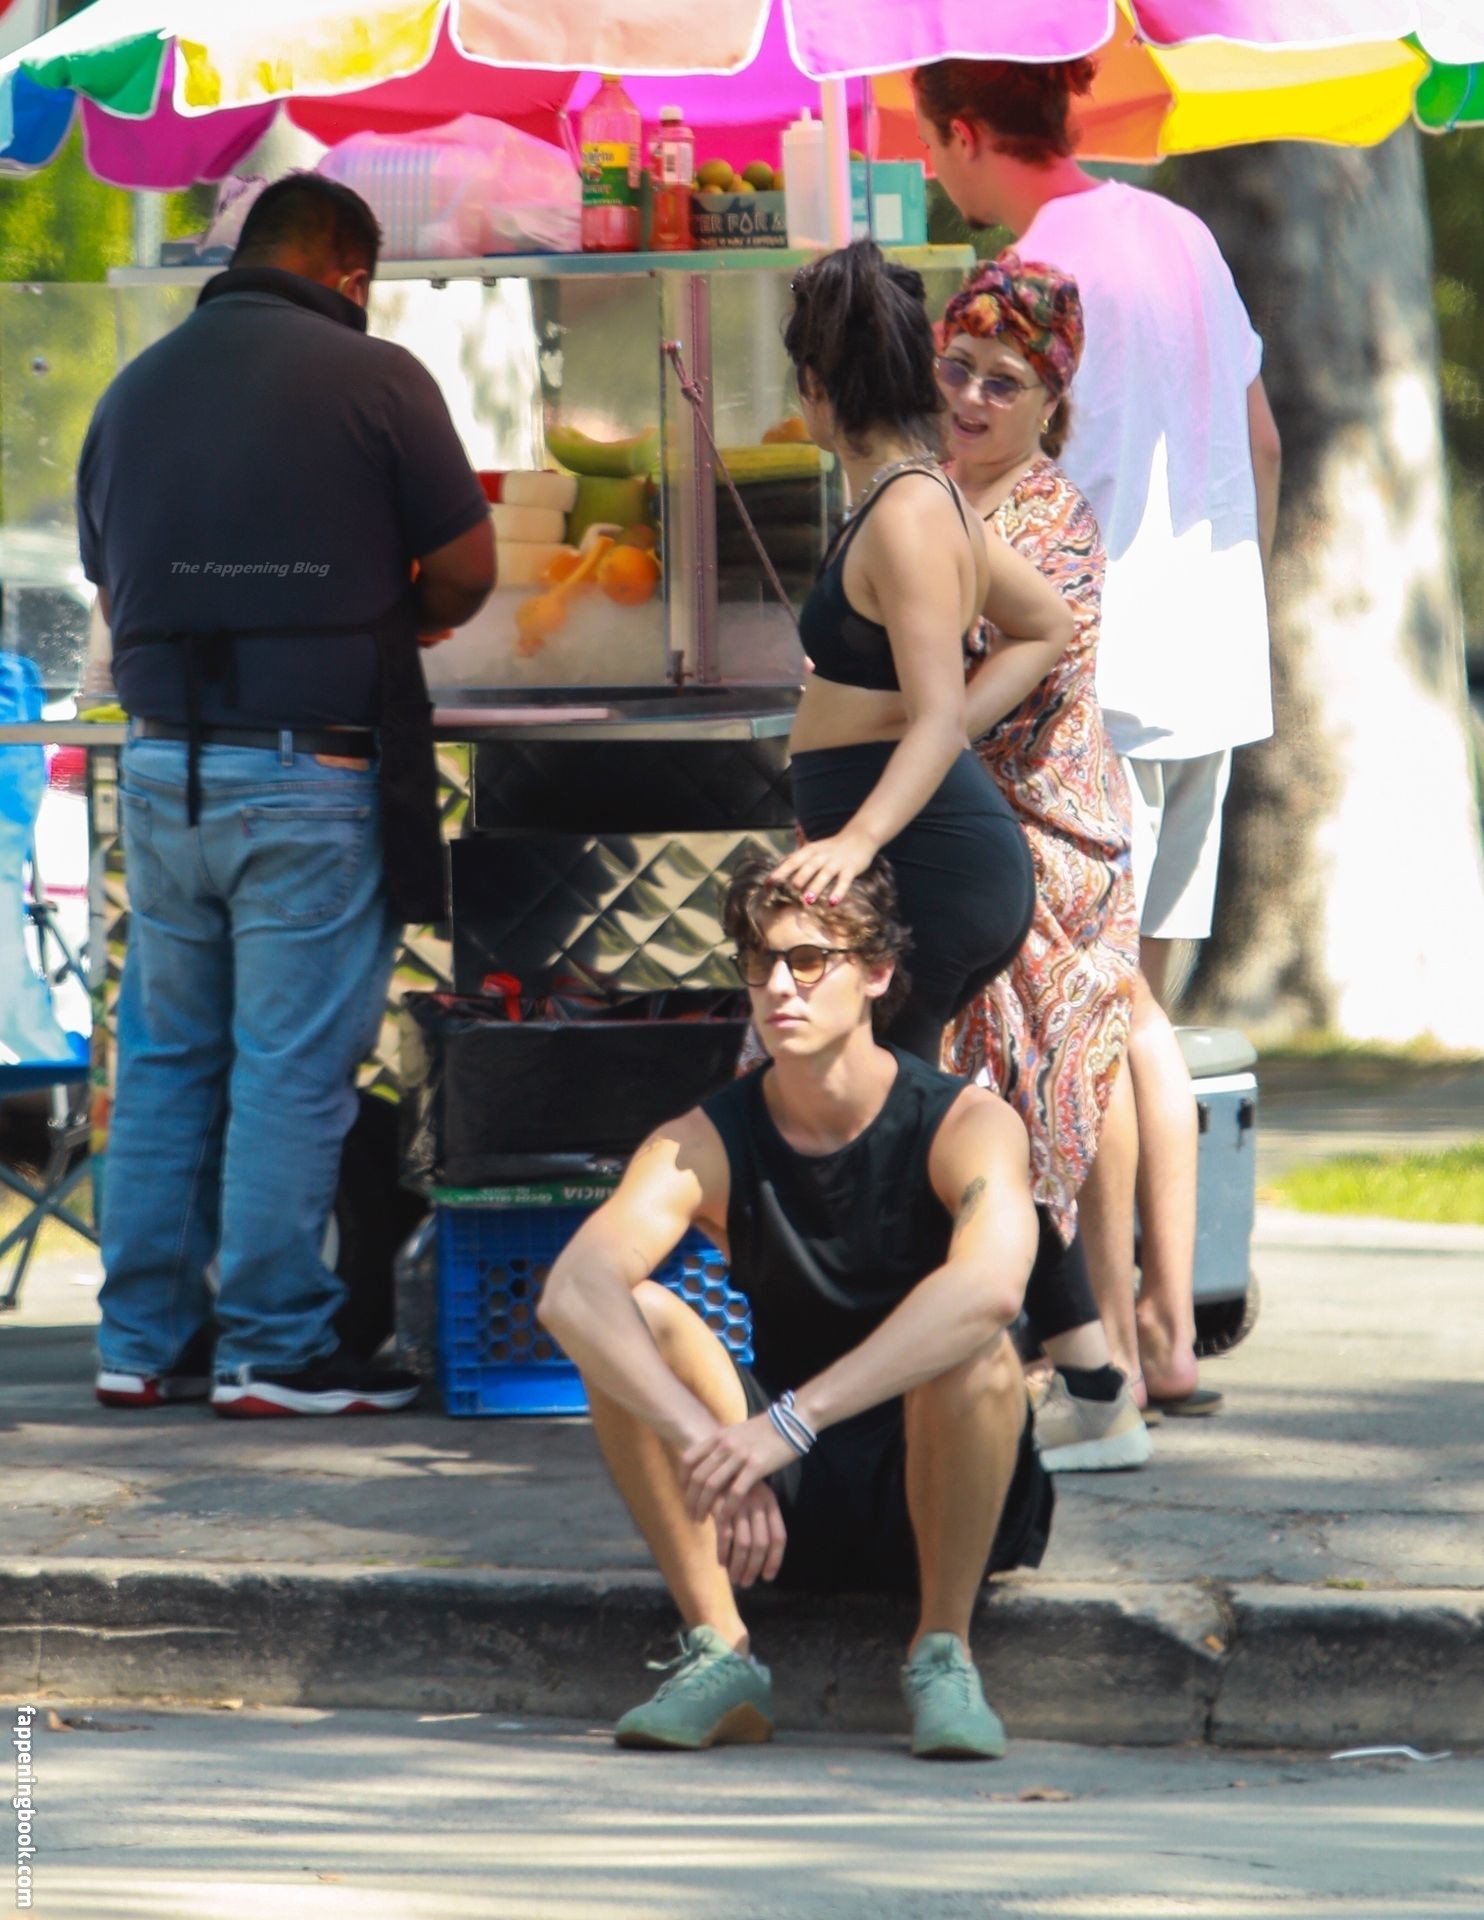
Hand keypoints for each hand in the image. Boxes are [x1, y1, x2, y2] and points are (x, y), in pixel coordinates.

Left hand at [680, 1409, 797, 1521]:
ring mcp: (740, 1455)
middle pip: (698, 1476)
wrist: (791, 1421)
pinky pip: (735, 1491)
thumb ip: (723, 1445)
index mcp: (718, 1436)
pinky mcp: (756, 1466)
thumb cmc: (765, 1429)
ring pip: (712, 1485)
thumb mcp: (737, 1432)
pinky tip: (725, 1518)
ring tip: (701, 1520)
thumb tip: (711, 1460)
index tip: (684, 1494)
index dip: (682, 1480)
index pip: (689, 1459)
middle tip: (690, 1515)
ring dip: (703, 1506)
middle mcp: (725, 1445)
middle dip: (690, 1499)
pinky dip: (727, 1507)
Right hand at [713, 1481, 787, 1587]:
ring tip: (734, 1578)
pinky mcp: (721, 1504)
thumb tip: (761, 1557)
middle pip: (761, 1544)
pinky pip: (724, 1535)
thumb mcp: (753, 1496)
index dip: (775, 1560)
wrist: (712, 1458)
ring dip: (739, 1565)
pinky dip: (723, 1553)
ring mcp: (739, 1503)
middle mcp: (758, 1503)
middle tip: (746, 1583)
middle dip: (753, 1568)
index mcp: (770, 1502)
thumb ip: (759, 1521)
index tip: (767, 1577)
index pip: (778, 1537)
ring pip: (743, 1544)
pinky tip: (721, 1563)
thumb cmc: (734, 1483)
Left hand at [768, 826, 876, 905]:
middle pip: (808, 867)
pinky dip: (839, 892)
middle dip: (799, 879)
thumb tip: (779, 866)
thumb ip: (798, 857)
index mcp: (810, 850)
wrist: (860, 836)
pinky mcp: (851, 868)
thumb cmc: (832, 847)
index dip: (780, 872)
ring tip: (807, 900)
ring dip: (816, 887)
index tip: (768, 884)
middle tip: (791, 892)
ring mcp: (837, 862)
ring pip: (825, 874)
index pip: (792, 861)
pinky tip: (833, 903)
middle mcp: (822, 855)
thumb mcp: (814, 849)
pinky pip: (844, 881)